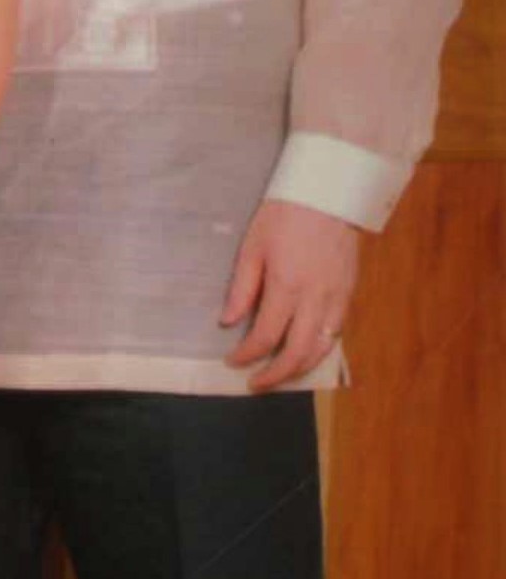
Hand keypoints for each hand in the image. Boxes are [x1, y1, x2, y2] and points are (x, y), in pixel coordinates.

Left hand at [220, 198, 362, 392]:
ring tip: (278, 375)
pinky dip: (320, 349)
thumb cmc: (283, 216)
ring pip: (322, 348)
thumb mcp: (251, 248)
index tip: (232, 362)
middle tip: (255, 383)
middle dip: (275, 374)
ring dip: (300, 368)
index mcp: (287, 286)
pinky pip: (336, 333)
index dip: (247, 355)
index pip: (265, 336)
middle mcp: (316, 298)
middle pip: (298, 352)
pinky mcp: (350, 293)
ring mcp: (337, 297)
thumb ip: (242, 289)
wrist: (328, 194)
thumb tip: (229, 322)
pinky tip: (304, 353)